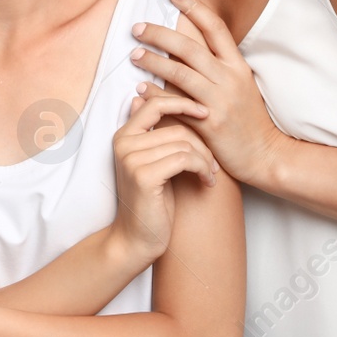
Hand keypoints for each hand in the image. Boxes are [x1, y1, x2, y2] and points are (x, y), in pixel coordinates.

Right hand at [111, 97, 216, 259]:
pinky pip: (185, 159)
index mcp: (123, 136)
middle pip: (176, 128)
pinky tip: (206, 182)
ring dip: (205, 161)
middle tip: (212, 164)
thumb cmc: (150, 201)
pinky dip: (203, 170)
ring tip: (209, 175)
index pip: (154, 104)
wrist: (137, 238)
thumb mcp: (151, 162)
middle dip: (202, 145)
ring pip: (184, 144)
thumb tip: (141, 98)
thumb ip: (149, 134)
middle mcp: (123, 143)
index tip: (204, 112)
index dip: (182, 103)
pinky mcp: (144, 176)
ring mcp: (131, 159)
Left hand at [130, 0, 286, 186]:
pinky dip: (156, 95)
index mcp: (238, 65)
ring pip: (181, 74)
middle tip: (137, 27)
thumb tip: (191, 38)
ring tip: (133, 54)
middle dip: (160, 34)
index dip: (194, 7)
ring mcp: (219, 101)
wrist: (265, 154)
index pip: (215, 28)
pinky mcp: (209, 124)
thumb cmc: (248, 118)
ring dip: (153, 61)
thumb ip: (219, 64)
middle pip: (190, 47)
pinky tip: (139, 89)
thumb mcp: (241, 84)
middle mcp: (229, 79)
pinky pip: (177, 105)